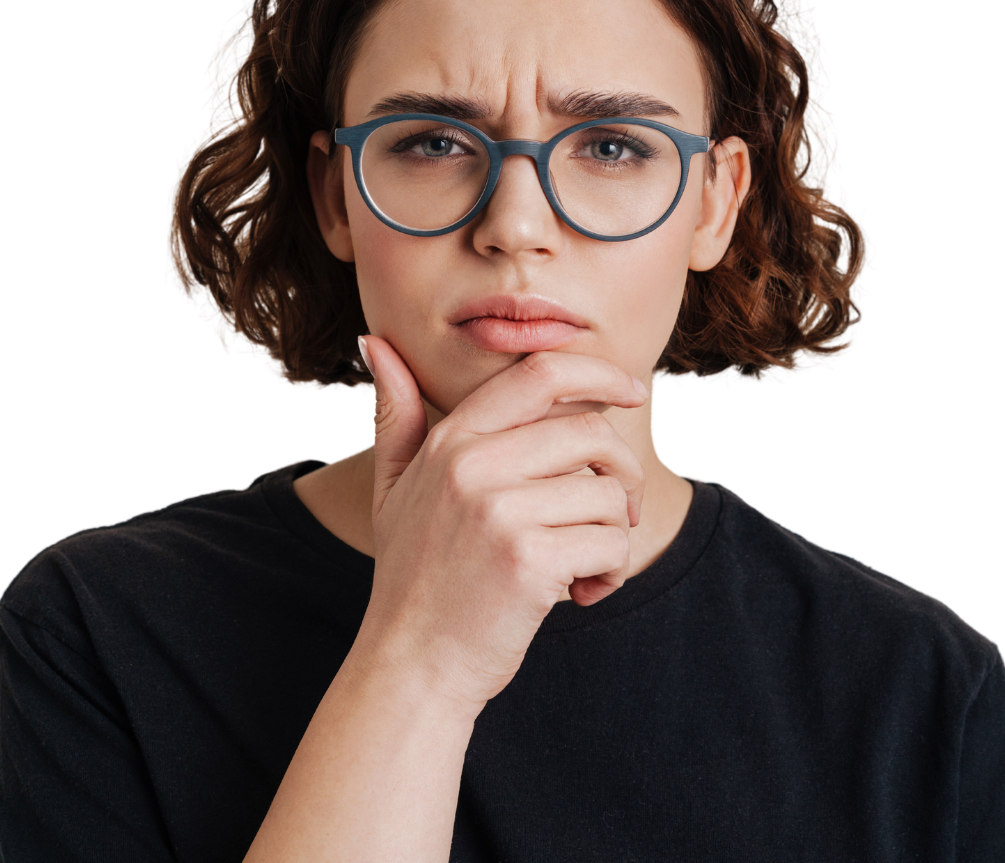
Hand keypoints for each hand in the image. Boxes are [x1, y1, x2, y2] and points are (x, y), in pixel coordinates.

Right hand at [352, 335, 646, 715]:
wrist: (412, 664)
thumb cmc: (413, 572)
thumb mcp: (392, 487)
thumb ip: (396, 415)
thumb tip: (373, 340)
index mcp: (452, 440)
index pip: (540, 375)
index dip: (599, 373)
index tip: (632, 390)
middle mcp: (473, 465)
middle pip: (592, 433)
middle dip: (623, 472)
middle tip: (617, 512)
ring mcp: (499, 511)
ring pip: (609, 493)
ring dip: (614, 533)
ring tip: (580, 564)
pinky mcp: (528, 560)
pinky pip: (611, 543)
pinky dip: (611, 572)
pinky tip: (579, 593)